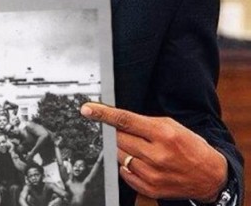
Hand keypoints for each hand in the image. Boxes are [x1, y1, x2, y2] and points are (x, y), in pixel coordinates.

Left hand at [81, 102, 226, 200]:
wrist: (210, 176)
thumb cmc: (190, 146)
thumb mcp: (172, 126)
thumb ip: (143, 122)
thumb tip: (114, 119)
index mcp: (163, 134)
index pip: (125, 120)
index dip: (103, 114)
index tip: (87, 110)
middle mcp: (157, 154)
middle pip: (118, 139)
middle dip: (116, 134)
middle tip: (125, 134)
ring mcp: (152, 174)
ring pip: (119, 156)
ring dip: (123, 151)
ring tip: (141, 150)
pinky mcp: (150, 188)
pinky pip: (125, 173)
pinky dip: (128, 166)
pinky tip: (142, 163)